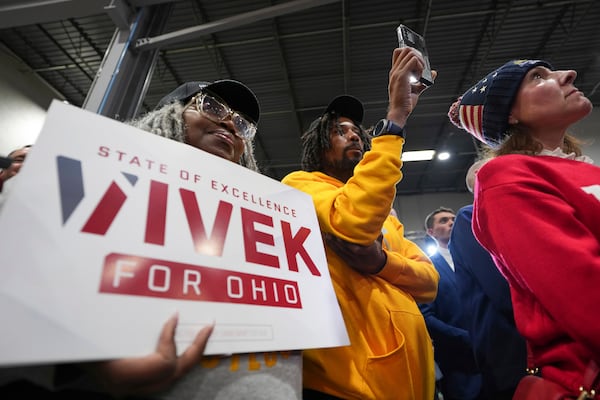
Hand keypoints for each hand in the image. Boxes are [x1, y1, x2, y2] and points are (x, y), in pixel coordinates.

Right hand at [82, 313, 212, 395]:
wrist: (62, 346)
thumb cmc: (78, 333)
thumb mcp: (100, 324)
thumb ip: (129, 322)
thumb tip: (171, 315)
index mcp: (121, 375)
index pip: (164, 364)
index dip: (171, 340)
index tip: (174, 317)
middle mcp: (128, 387)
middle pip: (174, 373)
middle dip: (195, 349)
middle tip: (208, 327)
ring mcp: (130, 389)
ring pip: (171, 378)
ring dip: (187, 355)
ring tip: (201, 335)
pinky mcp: (131, 386)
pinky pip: (162, 376)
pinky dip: (175, 359)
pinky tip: (182, 343)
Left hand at [324, 233, 386, 273]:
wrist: (376, 265)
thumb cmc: (376, 250)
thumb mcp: (378, 241)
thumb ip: (374, 232)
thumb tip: (372, 222)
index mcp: (367, 250)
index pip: (355, 244)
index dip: (347, 239)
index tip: (341, 231)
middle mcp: (359, 255)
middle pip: (345, 247)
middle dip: (336, 239)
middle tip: (329, 231)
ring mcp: (353, 259)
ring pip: (341, 250)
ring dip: (332, 243)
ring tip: (326, 234)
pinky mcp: (348, 261)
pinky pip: (339, 254)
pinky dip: (333, 248)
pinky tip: (327, 241)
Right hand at [386, 47, 437, 125]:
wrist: (399, 111)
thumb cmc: (404, 103)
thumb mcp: (415, 90)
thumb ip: (423, 81)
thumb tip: (433, 73)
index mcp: (396, 73)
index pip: (400, 53)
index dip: (411, 53)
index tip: (418, 63)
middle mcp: (395, 71)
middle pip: (405, 50)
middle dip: (417, 55)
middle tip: (422, 67)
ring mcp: (397, 72)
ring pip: (410, 53)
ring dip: (419, 61)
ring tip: (420, 73)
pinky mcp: (402, 76)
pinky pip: (413, 61)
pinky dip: (420, 66)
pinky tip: (419, 76)